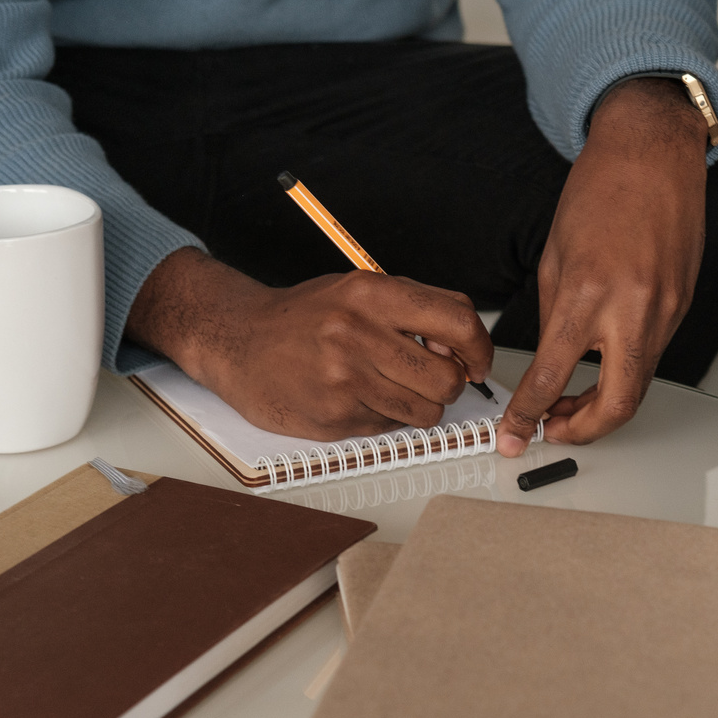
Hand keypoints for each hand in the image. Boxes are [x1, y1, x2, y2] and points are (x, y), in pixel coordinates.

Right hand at [125, 247, 492, 439]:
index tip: (478, 361)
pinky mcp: (333, 417)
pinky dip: (384, 417)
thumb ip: (413, 311)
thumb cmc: (305, 316)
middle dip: (450, 385)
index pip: (458, 322)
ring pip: (425, 411)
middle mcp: (358, 335)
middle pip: (447, 378)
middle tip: (431, 378)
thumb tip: (464, 349)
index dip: (480, 348)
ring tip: (390, 387)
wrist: (238, 340)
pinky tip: (357, 397)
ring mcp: (344, 380)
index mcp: (371, 294)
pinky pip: (389, 427)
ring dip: (419, 405)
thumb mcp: (359, 290)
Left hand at [496, 77, 708, 455]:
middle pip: (615, 405)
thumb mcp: (554, 256)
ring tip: (572, 402)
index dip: (527, 415)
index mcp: (588, 295)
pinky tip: (603, 366)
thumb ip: (553, 315)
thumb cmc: (603, 189)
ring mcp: (664, 311)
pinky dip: (624, 372)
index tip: (513, 431)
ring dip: (603, 404)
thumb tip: (548, 361)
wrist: (653, 154)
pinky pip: (652, 355)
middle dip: (581, 431)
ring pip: (637, 386)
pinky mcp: (680, 307)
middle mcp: (632, 310)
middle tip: (552, 430)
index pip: (551, 377)